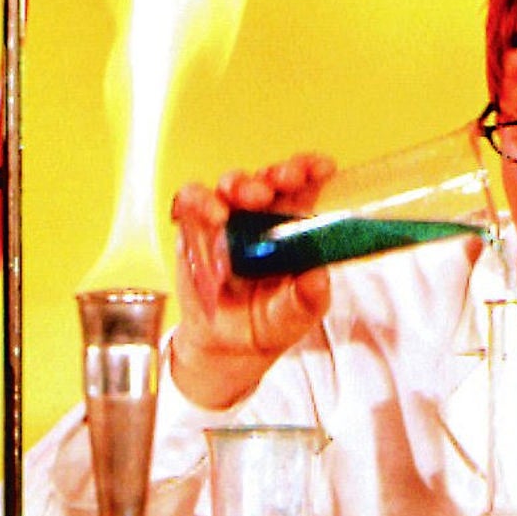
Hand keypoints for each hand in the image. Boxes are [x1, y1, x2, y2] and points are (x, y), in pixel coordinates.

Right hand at [168, 153, 336, 408]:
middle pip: (271, 178)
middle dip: (280, 172)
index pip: (307, 186)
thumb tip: (318, 277)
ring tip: (251, 198)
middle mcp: (262, 216)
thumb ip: (308, 298)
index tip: (324, 167)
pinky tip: (215, 215)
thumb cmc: (270, 322)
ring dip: (243, 183)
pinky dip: (201, 201)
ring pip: (233, 183)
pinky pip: (192, 202)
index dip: (313, 169)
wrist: (228, 347)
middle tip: (287, 179)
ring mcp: (228, 219)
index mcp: (294, 226)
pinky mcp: (195, 229)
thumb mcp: (297, 315)